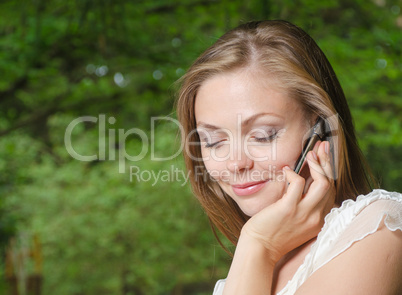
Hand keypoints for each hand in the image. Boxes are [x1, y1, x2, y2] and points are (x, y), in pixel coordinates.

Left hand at [242, 141, 335, 262]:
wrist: (260, 248)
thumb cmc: (273, 232)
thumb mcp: (295, 219)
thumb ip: (303, 202)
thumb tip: (303, 177)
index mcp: (320, 220)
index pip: (331, 190)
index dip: (329, 170)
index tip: (324, 155)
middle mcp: (317, 217)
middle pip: (330, 184)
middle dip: (327, 161)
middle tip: (321, 147)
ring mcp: (304, 214)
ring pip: (323, 183)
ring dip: (317, 165)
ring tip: (308, 154)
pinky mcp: (289, 209)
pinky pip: (298, 183)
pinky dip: (293, 173)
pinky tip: (285, 170)